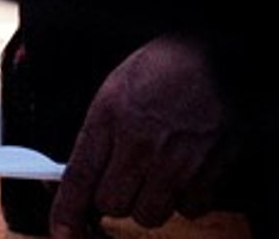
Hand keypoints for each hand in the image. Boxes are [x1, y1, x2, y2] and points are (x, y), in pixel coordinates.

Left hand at [50, 36, 231, 237]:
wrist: (217, 56)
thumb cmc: (167, 67)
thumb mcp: (117, 90)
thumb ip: (100, 134)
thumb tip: (84, 172)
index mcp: (109, 116)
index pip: (80, 176)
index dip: (67, 211)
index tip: (62, 229)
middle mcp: (140, 141)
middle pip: (113, 204)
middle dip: (114, 198)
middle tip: (124, 180)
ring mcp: (177, 159)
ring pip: (150, 213)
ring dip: (149, 202)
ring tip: (157, 173)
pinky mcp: (211, 170)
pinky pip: (190, 209)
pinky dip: (186, 199)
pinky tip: (186, 173)